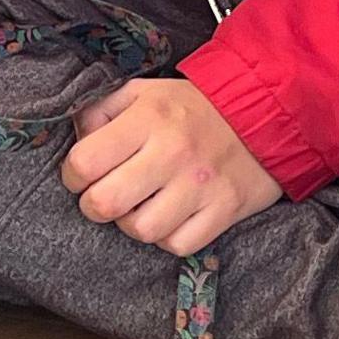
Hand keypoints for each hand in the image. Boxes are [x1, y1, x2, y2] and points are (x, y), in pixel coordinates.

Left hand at [61, 77, 282, 255]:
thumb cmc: (191, 108)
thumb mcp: (143, 93)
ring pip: (141, 231)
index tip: (81, 175)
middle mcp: (173, 152)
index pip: (84, 162)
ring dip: (132, 224)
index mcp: (148, 118)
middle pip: (106, 204)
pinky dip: (168, 237)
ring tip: (140, 206)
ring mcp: (201, 185)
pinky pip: (178, 245)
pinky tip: (170, 217)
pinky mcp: (225, 210)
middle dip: (94, 206)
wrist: (265, 113)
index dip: (72, 175)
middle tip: (105, 197)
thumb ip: (101, 110)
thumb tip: (76, 140)